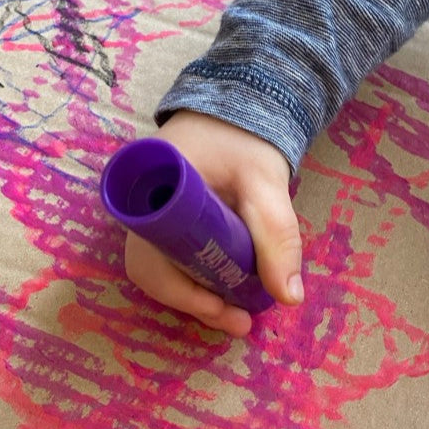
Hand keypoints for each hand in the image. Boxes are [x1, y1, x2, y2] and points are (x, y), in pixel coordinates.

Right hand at [122, 111, 302, 335]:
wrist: (239, 108)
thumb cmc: (246, 141)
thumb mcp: (265, 188)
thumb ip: (277, 237)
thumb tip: (289, 298)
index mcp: (147, 189)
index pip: (148, 259)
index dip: (180, 292)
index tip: (220, 308)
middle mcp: (139, 206)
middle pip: (153, 271)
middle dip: (194, 302)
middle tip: (239, 320)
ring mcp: (150, 214)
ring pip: (162, 268)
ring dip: (198, 294)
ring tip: (238, 312)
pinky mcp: (166, 219)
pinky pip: (171, 257)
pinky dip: (198, 276)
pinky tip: (228, 287)